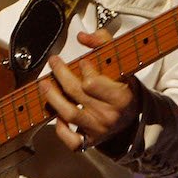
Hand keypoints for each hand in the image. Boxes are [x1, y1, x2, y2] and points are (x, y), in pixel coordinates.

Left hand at [40, 29, 142, 152]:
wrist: (134, 116)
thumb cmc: (125, 88)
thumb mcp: (122, 63)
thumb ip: (105, 43)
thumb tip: (83, 36)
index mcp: (121, 96)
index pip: (92, 82)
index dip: (85, 68)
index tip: (82, 60)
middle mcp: (110, 115)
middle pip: (77, 93)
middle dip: (61, 74)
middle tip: (54, 63)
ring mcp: (99, 129)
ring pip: (69, 114)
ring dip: (52, 97)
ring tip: (44, 84)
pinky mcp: (91, 141)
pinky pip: (72, 141)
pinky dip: (60, 130)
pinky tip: (57, 115)